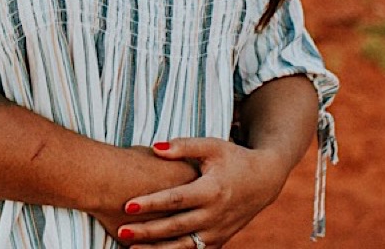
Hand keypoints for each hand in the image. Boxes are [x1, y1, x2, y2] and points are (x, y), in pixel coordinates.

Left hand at [115, 137, 290, 246]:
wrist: (264, 182)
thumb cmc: (233, 159)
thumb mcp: (212, 146)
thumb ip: (184, 146)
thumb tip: (155, 147)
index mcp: (212, 190)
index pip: (176, 199)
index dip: (152, 203)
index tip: (127, 205)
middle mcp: (215, 215)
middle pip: (175, 227)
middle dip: (147, 231)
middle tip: (121, 231)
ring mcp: (217, 232)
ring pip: (183, 246)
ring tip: (129, 248)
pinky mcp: (218, 241)